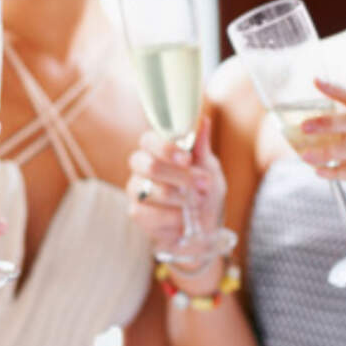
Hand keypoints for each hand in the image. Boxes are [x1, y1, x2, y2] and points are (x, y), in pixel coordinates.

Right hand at [126, 117, 225, 250]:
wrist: (204, 226)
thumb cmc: (204, 190)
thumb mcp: (209, 168)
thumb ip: (202, 147)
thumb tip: (203, 120)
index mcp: (157, 149)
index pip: (149, 140)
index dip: (166, 149)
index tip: (187, 159)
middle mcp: (141, 166)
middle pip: (148, 165)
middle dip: (181, 177)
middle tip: (204, 185)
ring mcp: (136, 190)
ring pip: (150, 191)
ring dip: (180, 199)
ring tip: (198, 203)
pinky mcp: (136, 213)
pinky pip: (148, 214)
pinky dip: (172, 218)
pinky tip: (182, 219)